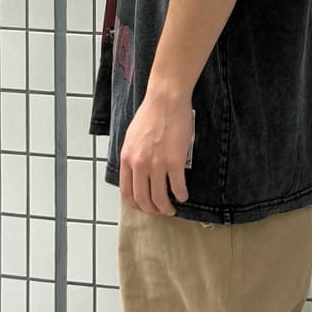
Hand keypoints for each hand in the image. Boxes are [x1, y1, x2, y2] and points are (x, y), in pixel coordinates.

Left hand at [119, 89, 191, 214]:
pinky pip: (178, 187)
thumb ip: (132, 155)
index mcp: (127, 158)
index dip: (136, 204)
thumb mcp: (131, 137)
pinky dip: (181, 195)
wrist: (165, 100)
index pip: (127, 191)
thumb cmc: (150, 113)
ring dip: (166, 207)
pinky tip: (184, 195)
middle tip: (160, 210)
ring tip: (172, 208)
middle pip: (143, 199)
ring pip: (160, 198)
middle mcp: (139, 165)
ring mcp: (157, 164)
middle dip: (152, 210)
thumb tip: (136, 171)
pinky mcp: (175, 162)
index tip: (144, 206)